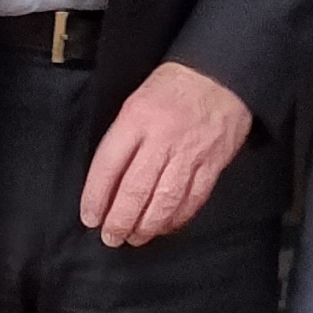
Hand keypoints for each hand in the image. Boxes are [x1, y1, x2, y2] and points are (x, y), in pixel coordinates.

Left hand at [81, 61, 252, 246]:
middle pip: (136, 189)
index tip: (90, 217)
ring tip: (135, 237)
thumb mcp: (136, 101)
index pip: (109, 165)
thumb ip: (123, 138)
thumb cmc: (172, 88)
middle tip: (111, 237)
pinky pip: (193, 199)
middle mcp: (163, 139)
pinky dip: (177, 218)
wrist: (221, 75)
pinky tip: (165, 226)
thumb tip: (108, 182)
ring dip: (147, 226)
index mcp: (137, 119)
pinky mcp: (213, 164)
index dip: (96, 196)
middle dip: (120, 220)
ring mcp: (190, 153)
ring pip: (165, 201)